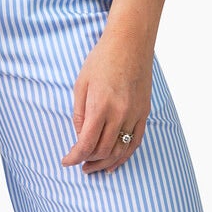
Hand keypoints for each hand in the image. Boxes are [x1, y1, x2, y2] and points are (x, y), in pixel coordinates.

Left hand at [61, 21, 153, 174]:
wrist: (130, 42)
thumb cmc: (102, 59)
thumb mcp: (81, 84)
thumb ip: (79, 113)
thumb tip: (79, 136)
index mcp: (100, 106)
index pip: (86, 144)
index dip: (74, 157)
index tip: (66, 161)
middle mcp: (120, 114)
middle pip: (103, 151)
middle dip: (88, 161)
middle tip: (78, 163)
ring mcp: (134, 114)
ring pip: (120, 150)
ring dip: (105, 163)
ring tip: (93, 168)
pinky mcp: (144, 113)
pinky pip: (135, 141)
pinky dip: (124, 155)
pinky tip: (114, 163)